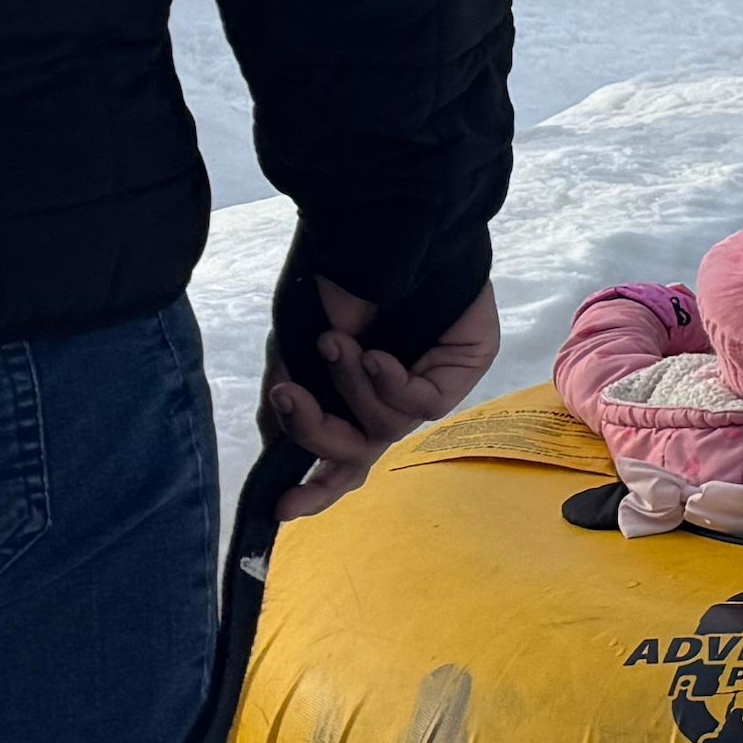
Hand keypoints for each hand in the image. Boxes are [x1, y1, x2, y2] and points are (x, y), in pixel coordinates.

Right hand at [265, 274, 498, 515]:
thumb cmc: (338, 284)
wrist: (377, 233)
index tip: (279, 510)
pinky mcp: (463, 371)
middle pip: (357, 452)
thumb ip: (293, 397)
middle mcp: (390, 399)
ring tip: (336, 343)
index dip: (315, 490)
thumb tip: (280, 448)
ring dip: (350, 388)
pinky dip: (388, 382)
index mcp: (353, 398)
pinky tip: (376, 354)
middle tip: (289, 395)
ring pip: (386, 427)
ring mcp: (429, 385)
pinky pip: (422, 405)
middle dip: (318, 432)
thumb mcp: (296, 346)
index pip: (340, 459)